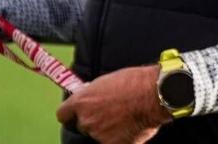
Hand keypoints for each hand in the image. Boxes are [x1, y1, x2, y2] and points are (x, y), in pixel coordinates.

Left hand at [56, 65, 170, 142]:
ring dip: (108, 128)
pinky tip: (131, 126)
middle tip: (110, 112)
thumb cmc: (135, 82)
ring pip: (98, 134)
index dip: (71, 113)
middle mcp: (86, 120)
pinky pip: (112, 141)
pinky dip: (120, 137)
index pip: (63, 114)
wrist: (154, 94)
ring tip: (125, 117)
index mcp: (82, 101)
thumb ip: (94, 93)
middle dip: (93, 120)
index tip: (78, 112)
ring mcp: (99, 134)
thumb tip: (91, 97)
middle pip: (82, 125)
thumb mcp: (107, 80)